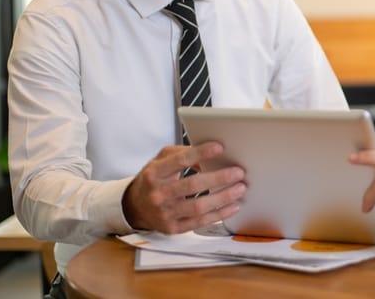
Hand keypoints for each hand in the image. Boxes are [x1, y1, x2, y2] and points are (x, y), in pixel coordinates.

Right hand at [122, 141, 245, 233]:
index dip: (200, 153)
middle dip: (218, 178)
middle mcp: (158, 194)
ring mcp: (165, 213)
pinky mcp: (173, 228)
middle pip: (192, 185)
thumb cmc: (153, 180)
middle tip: (238, 172)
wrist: (134, 207)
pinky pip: (200, 222)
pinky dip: (219, 215)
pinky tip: (233, 206)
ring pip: (198, 206)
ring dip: (223, 197)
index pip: (180, 160)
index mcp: (155, 173)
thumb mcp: (160, 161)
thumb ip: (182, 153)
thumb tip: (208, 155)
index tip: (219, 147)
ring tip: (240, 188)